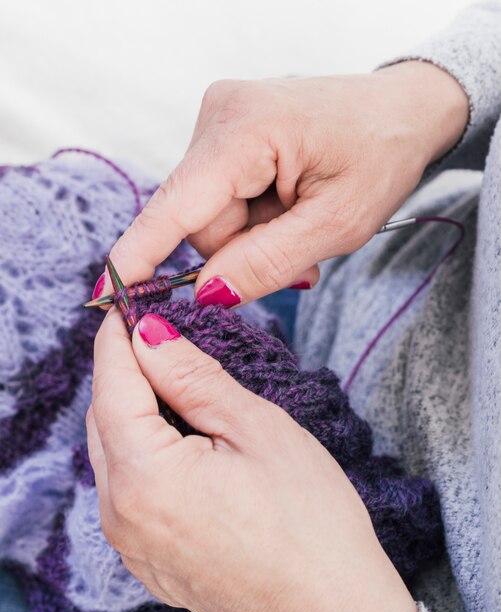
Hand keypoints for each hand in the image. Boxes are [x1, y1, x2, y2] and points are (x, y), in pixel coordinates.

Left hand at [88, 310, 416, 611]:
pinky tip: (180, 436)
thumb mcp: (257, 429)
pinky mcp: (147, 556)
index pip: (111, 384)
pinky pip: (126, 486)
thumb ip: (193, 377)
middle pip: (103, 417)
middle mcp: (122, 515)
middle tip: (160, 337)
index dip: (117, 337)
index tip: (129, 303)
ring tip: (177, 382)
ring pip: (112, 451)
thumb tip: (150, 333)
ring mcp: (131, 542)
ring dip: (134, 409)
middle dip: (125, 370)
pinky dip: (142, 448)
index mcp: (145, 478)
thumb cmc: (311, 522)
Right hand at [104, 61, 467, 305]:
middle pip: (200, 220)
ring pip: (212, 214)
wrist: (404, 111)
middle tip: (300, 255)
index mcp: (248, 129)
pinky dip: (254, 218)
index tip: (109, 294)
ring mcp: (222, 120)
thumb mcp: (335, 224)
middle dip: (242, 251)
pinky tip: (291, 211)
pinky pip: (223, 197)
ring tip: (304, 225)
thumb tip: (205, 293)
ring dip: (254, 236)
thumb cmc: (381, 156)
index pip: (176, 206)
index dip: (141, 255)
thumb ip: (266, 263)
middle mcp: (221, 114)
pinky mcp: (230, 132)